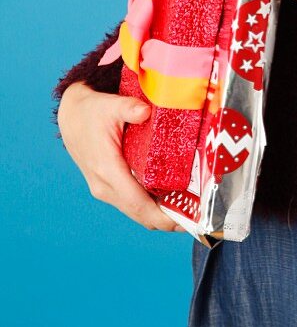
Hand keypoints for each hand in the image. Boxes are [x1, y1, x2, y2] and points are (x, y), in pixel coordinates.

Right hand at [57, 82, 186, 232]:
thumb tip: (145, 111)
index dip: (162, 216)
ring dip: (158, 214)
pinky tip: (168, 197)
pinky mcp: (107, 187)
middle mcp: (104, 186)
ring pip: (135, 211)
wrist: (72, 117)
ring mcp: (104, 189)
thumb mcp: (111, 105)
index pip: (137, 203)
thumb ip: (129, 108)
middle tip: (195, 216)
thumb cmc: (91, 112)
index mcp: (107, 169)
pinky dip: (149, 205)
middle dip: (166, 220)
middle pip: (139, 213)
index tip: (184, 221)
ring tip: (187, 208)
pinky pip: (130, 202)